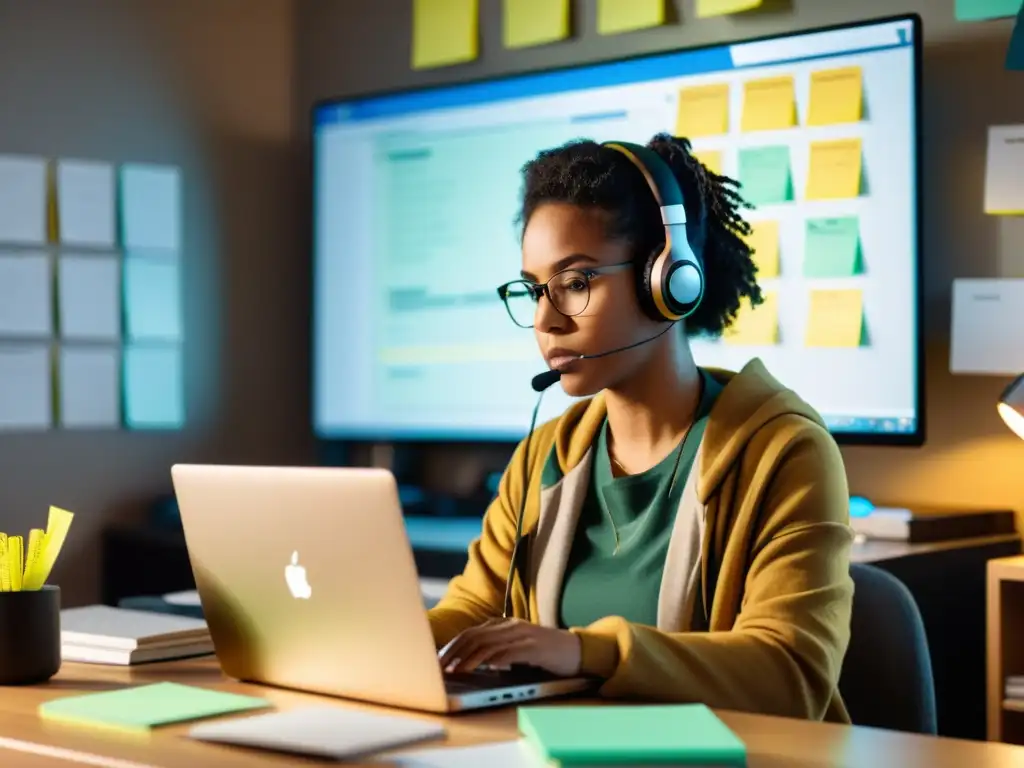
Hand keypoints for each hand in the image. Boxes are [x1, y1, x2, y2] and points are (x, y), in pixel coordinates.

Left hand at [438, 619, 581, 677]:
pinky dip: (495, 660)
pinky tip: (485, 668)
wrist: (578, 651)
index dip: (454, 646)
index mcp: (505, 625)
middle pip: (476, 636)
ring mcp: (524, 635)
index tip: (440, 661)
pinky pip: (511, 652)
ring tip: (458, 671)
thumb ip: (498, 651)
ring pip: (489, 644)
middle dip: (456, 652)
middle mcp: (512, 626)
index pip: (472, 632)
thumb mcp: (517, 649)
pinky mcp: (536, 648)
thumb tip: (471, 664)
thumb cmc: (545, 654)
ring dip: (470, 659)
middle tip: (442, 668)